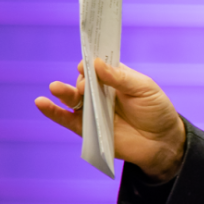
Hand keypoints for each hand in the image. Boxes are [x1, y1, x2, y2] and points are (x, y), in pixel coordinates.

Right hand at [34, 59, 186, 181]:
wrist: (162, 142)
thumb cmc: (156, 110)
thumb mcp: (144, 89)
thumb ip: (120, 78)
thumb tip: (96, 62)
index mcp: (115, 78)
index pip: (98, 65)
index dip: (92, 61)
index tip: (88, 61)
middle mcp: (101, 92)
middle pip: (83, 81)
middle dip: (82, 80)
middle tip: (86, 84)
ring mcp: (93, 110)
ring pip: (72, 98)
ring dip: (63, 92)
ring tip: (55, 87)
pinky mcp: (86, 129)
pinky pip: (66, 119)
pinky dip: (53, 111)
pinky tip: (41, 103)